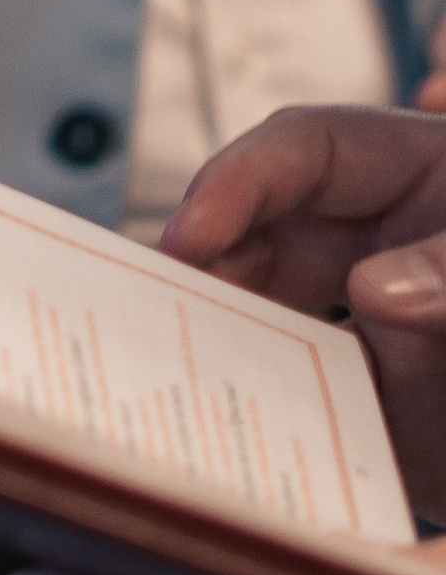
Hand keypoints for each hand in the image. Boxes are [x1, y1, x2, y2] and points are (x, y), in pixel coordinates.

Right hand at [165, 105, 445, 519]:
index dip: (238, 179)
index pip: (309, 148)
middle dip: (209, 257)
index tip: (192, 231)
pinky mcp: (380, 402)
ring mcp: (377, 322)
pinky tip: (239, 426)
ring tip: (179, 365)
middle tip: (155, 304)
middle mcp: (388, 241)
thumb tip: (377, 290)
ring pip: (270, 310)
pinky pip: (304, 394)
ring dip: (226, 331)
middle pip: (268, 227)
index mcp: (423, 179)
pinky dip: (268, 407)